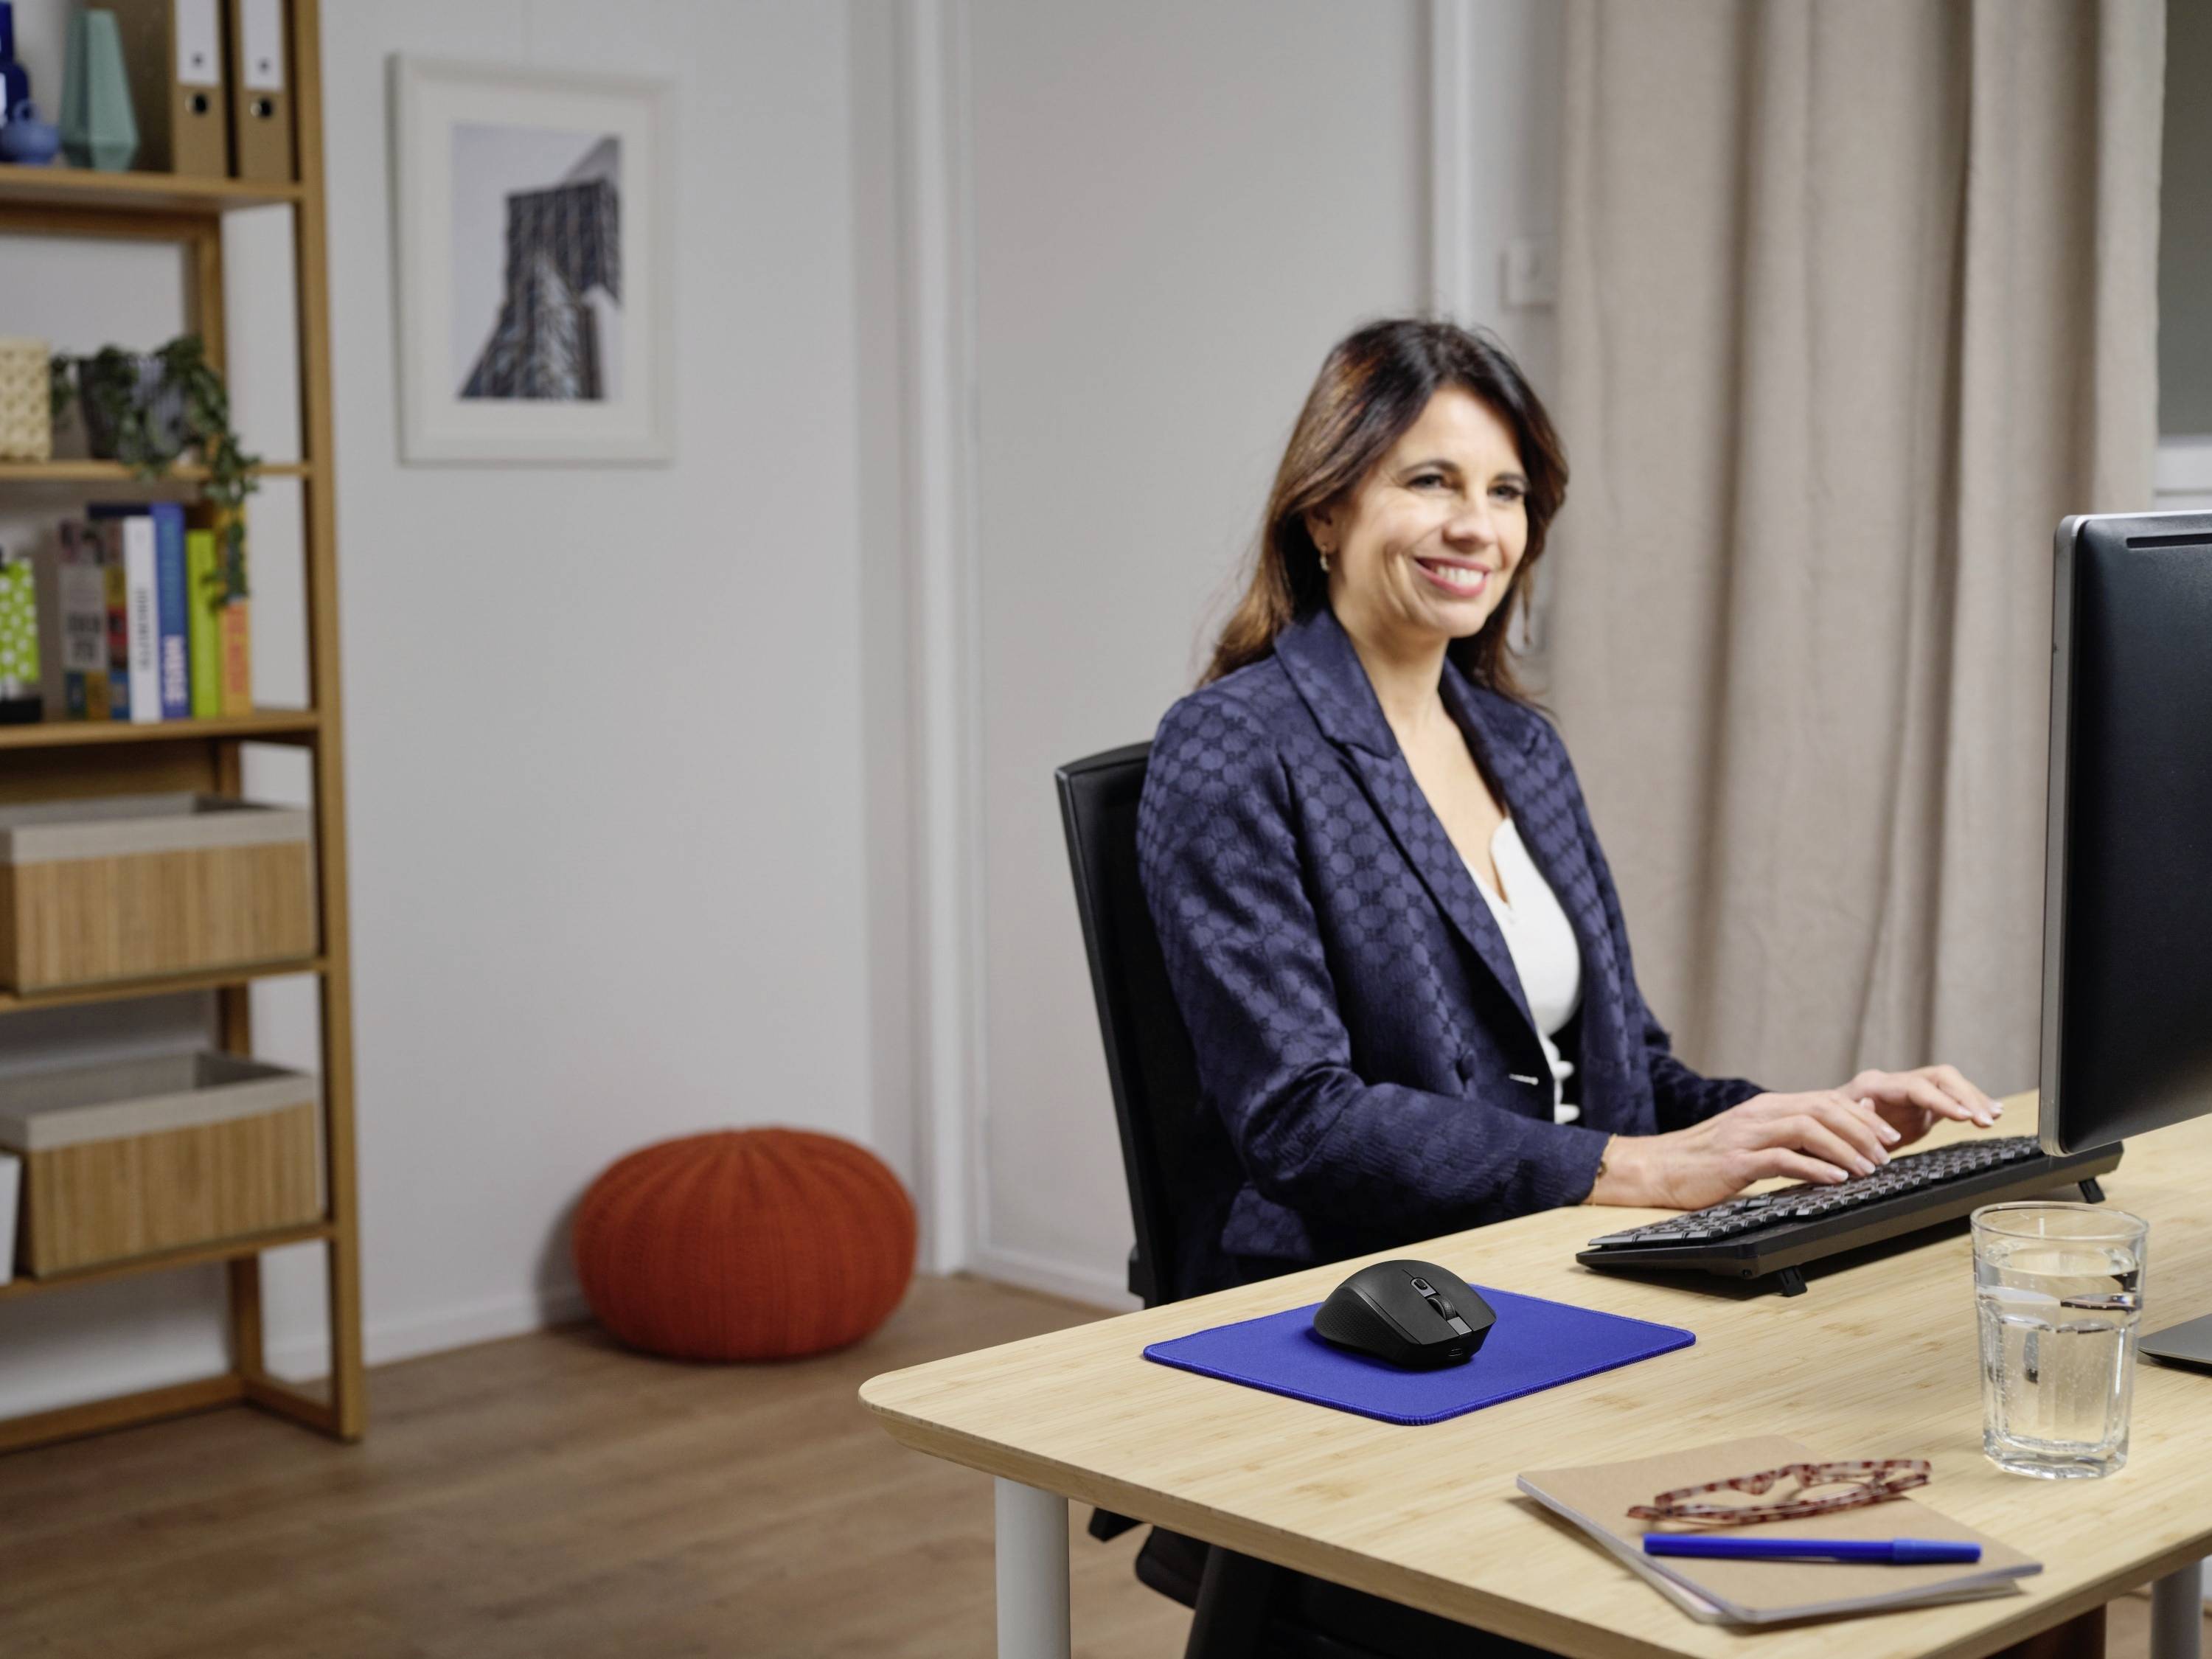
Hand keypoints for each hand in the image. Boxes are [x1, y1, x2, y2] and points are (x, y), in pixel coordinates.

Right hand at [1589, 1089, 1903, 1210]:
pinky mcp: (1735, 1161)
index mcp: (1766, 1108)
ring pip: (1807, 1129)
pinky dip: (1814, 1168)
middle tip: (1886, 1153)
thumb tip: (1834, 1135)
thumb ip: (1791, 1134)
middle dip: (1862, 1131)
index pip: (1825, 1101)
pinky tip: (1834, 1180)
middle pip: (1822, 1109)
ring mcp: (1745, 1136)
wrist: (1656, 1168)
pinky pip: (1782, 1159)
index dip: (1862, 1118)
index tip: (1888, 1137)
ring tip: (1867, 1170)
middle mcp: (1758, 1114)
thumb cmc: (1705, 1159)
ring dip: (1844, 1150)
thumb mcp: (1753, 1140)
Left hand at [1841, 1064, 1999, 1146]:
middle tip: (1986, 1120)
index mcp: (1874, 1086)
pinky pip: (1950, 1098)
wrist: (1824, 1127)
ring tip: (1993, 1116)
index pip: (1917, 1087)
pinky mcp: (1919, 1104)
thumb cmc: (1826, 1130)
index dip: (1942, 1100)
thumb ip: (1854, 1118)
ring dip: (1973, 1099)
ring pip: (1949, 1084)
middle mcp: (1895, 1083)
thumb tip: (1870, 1106)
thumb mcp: (1835, 1128)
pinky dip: (1970, 1105)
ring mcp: (1909, 1091)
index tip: (1965, 1115)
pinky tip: (1990, 1114)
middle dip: (1966, 1097)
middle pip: (1939, 1077)